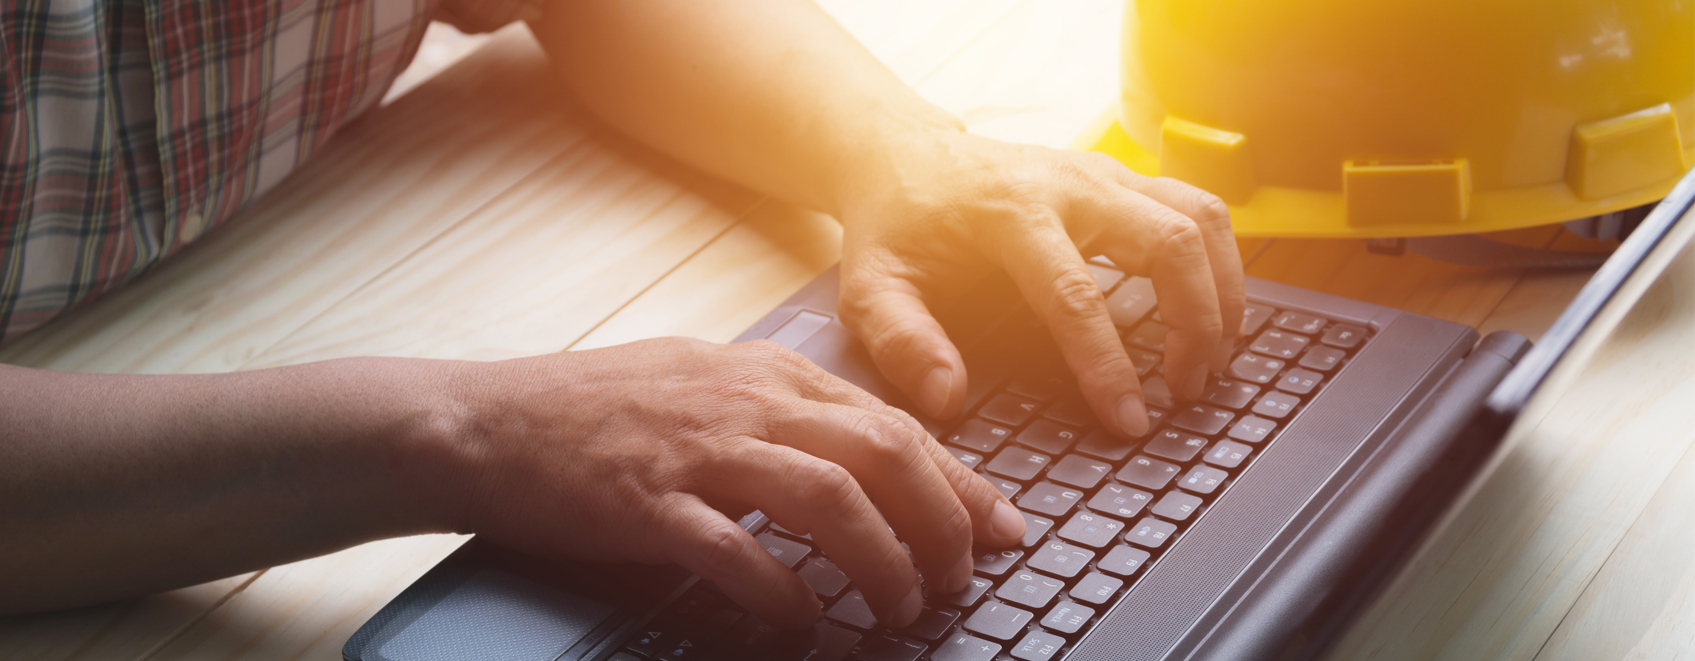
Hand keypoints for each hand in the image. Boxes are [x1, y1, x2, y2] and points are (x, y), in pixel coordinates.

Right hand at [435, 338, 1024, 627]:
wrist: (486, 420)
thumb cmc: (597, 408)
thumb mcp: (704, 380)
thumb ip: (783, 408)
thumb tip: (866, 454)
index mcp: (768, 374)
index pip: (893, 423)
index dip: (961, 481)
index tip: (1005, 529)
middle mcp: (745, 402)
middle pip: (881, 452)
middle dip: (941, 521)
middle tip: (960, 579)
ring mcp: (698, 450)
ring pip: (828, 497)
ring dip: (881, 559)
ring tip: (901, 609)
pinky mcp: (648, 502)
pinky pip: (734, 549)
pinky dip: (781, 591)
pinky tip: (804, 623)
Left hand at [832, 129, 1245, 434]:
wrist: (904, 156)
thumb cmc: (895, 228)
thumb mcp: (870, 288)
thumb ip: (902, 342)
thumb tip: (948, 398)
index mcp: (1009, 212)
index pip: (1077, 295)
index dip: (1109, 365)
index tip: (1131, 421)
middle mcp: (1070, 183)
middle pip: (1170, 243)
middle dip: (1195, 324)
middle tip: (1187, 392)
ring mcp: (1105, 172)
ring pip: (1202, 218)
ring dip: (1223, 292)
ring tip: (1213, 361)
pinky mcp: (1124, 177)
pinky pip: (1197, 209)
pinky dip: (1219, 263)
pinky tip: (1211, 316)